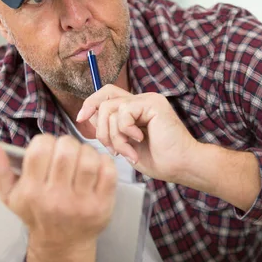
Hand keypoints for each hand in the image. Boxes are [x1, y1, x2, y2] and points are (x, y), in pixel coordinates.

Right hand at [0, 135, 117, 261]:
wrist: (62, 244)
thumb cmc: (37, 214)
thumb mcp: (11, 196)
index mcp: (32, 192)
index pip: (40, 149)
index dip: (45, 141)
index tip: (47, 148)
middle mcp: (56, 198)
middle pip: (67, 150)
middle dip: (67, 144)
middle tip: (66, 151)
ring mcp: (82, 202)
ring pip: (89, 158)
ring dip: (86, 151)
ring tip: (81, 158)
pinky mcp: (103, 204)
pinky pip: (109, 170)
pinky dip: (104, 161)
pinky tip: (96, 166)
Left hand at [76, 84, 198, 182]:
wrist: (181, 166)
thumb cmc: (160, 160)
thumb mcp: (125, 145)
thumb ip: (110, 129)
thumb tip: (88, 116)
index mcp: (136, 110)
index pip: (106, 95)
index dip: (90, 104)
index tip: (80, 119)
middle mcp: (141, 101)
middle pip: (104, 98)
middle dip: (98, 124)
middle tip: (110, 147)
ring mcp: (148, 100)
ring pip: (110, 109)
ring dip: (114, 136)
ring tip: (128, 151)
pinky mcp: (153, 103)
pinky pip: (123, 113)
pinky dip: (125, 132)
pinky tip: (139, 140)